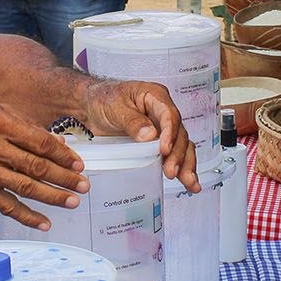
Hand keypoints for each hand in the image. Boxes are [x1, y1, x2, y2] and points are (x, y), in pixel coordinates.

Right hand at [0, 101, 89, 230]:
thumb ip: (28, 127)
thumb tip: (58, 142)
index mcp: (1, 123)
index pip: (40, 142)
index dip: (63, 155)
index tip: (79, 164)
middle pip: (36, 166)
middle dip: (63, 178)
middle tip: (83, 186)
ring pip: (24, 187)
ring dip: (51, 197)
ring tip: (72, 202)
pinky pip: (5, 205)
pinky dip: (26, 216)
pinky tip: (44, 222)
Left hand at [79, 80, 197, 190]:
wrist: (91, 106)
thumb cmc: (104, 99)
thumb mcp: (114, 107)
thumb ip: (132, 120)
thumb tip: (150, 135)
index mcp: (156, 96)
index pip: (169, 116)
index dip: (169, 134)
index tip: (165, 150)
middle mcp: (163, 112)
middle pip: (179, 134)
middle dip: (178, 155)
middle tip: (171, 171)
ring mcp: (163, 128)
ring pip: (182, 146)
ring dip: (186, 165)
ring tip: (189, 183)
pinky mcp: (158, 143)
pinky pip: (174, 154)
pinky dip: (181, 168)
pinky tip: (187, 182)